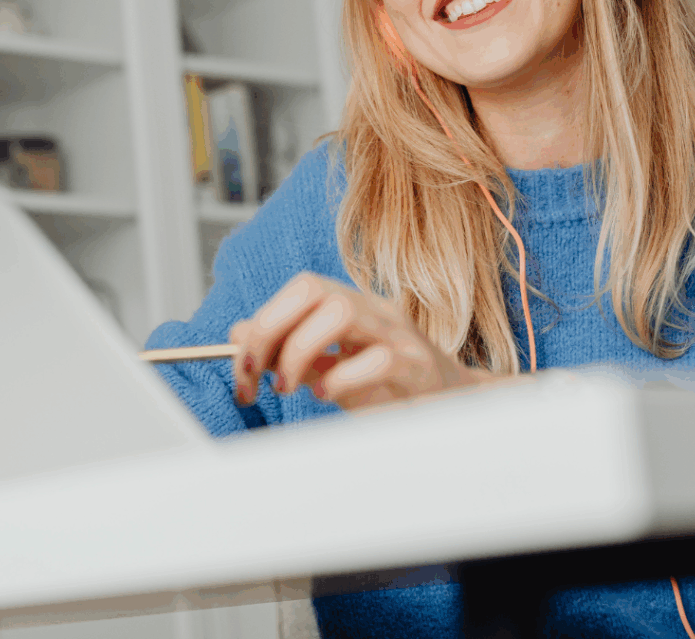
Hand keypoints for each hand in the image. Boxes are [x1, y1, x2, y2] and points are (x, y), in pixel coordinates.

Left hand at [229, 272, 492, 410]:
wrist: (457, 405)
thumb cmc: (390, 385)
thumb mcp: (331, 364)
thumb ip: (288, 347)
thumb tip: (237, 334)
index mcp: (351, 303)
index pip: (298, 288)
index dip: (261, 323)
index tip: (242, 368)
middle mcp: (373, 310)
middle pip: (312, 289)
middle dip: (270, 330)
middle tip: (257, 376)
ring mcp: (398, 335)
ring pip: (340, 312)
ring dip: (299, 351)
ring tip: (290, 387)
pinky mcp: (418, 369)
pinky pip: (377, 360)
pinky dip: (340, 379)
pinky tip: (326, 395)